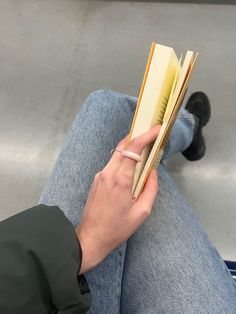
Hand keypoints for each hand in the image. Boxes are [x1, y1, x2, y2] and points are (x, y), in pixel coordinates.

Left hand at [76, 125, 159, 273]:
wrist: (91, 238)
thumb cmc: (117, 228)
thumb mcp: (142, 212)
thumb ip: (150, 189)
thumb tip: (152, 172)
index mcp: (120, 180)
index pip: (132, 149)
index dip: (145, 136)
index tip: (156, 129)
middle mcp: (108, 173)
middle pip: (123, 146)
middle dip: (138, 137)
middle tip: (152, 135)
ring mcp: (100, 175)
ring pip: (117, 154)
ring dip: (131, 149)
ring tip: (144, 152)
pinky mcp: (97, 180)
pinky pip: (112, 164)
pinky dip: (123, 160)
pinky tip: (131, 169)